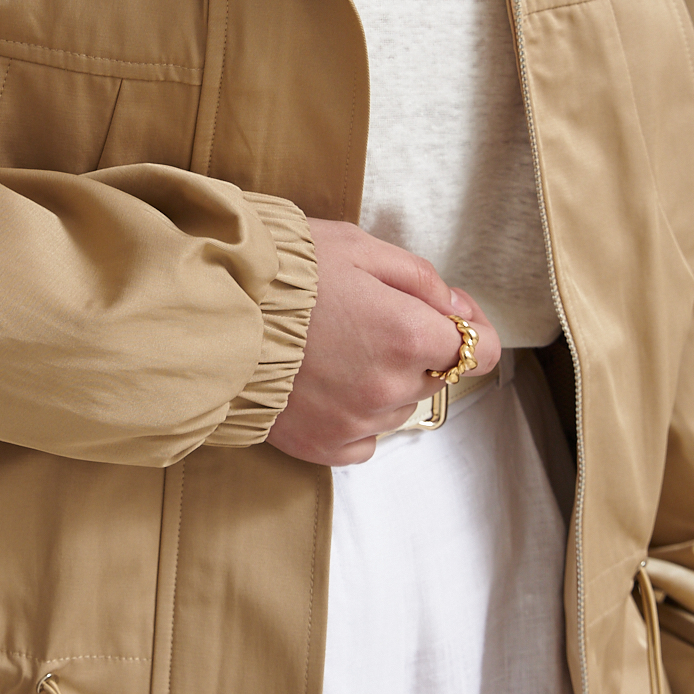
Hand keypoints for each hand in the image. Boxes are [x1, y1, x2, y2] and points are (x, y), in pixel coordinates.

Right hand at [268, 219, 501, 465]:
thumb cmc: (283, 273)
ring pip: (400, 406)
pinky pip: (365, 438)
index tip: (450, 318)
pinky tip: (327, 386)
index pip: (481, 351)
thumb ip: (421, 279)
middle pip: (438, 375)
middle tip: (371, 318)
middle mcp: (390, 386)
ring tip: (337, 350)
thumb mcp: (359, 248)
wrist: (213, 313)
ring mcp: (358, 421)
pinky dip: (356, 415)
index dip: (472, 330)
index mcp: (408, 335)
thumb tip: (457, 307)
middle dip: (418, 349)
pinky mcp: (324, 444)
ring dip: (386, 382)